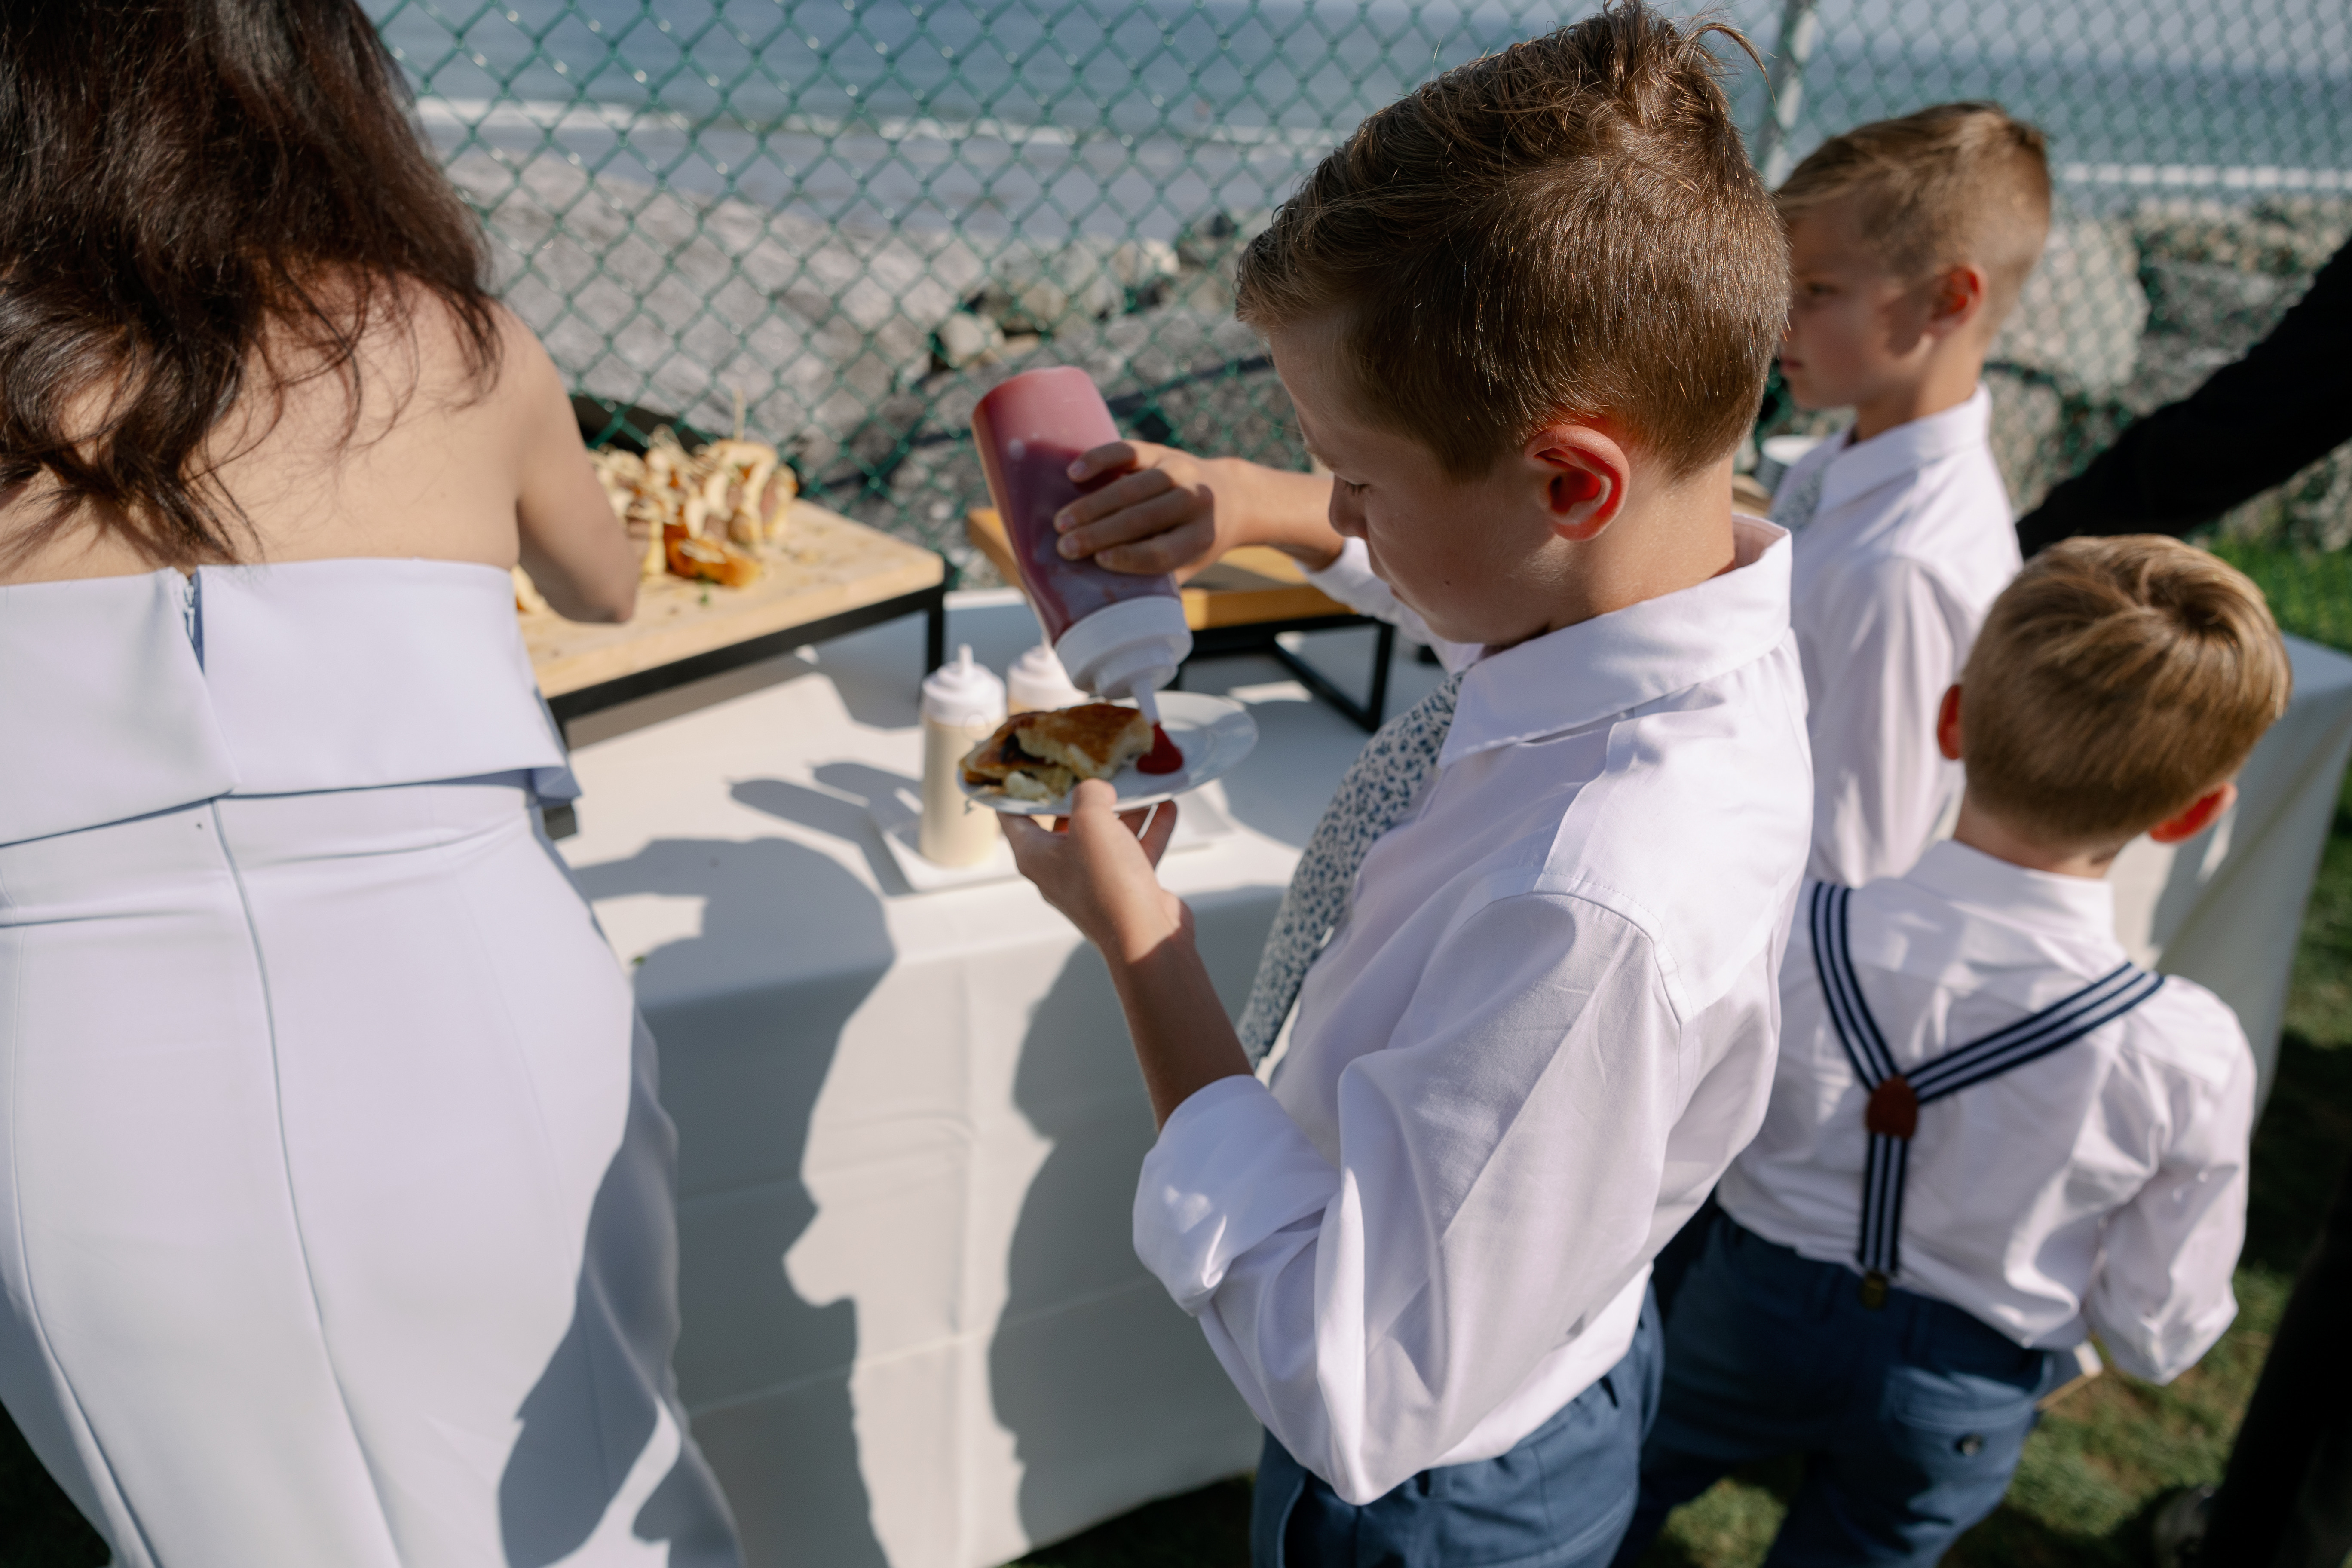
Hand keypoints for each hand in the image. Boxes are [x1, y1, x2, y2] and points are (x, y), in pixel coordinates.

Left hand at [1006, 781, 1253, 1126]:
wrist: (1146, 937)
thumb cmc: (1108, 883)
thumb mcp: (1090, 820)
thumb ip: (1088, 792)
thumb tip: (1097, 788)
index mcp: (1035, 855)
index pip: (1011, 815)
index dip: (1014, 787)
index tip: (1022, 761)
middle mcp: (1061, 869)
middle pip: (1064, 821)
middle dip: (1082, 792)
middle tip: (1093, 763)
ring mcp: (1094, 880)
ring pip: (1105, 834)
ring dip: (1124, 808)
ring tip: (1139, 781)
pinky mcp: (1126, 887)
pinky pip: (1135, 850)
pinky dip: (1149, 828)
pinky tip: (1166, 805)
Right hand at [1052, 441, 1231, 580]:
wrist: (1233, 497)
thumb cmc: (1196, 542)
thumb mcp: (1188, 565)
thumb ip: (1157, 579)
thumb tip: (1106, 604)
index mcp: (1201, 537)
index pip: (1162, 550)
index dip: (1130, 557)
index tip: (1099, 561)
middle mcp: (1194, 502)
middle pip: (1141, 519)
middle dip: (1099, 534)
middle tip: (1064, 547)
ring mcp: (1178, 472)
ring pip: (1131, 488)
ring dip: (1092, 505)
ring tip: (1062, 522)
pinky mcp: (1162, 452)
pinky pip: (1128, 452)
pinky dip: (1099, 460)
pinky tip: (1074, 473)